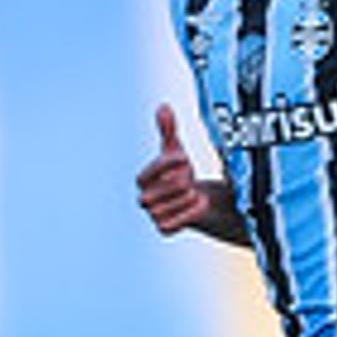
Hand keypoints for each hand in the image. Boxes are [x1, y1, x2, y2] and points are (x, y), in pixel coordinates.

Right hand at [135, 105, 220, 236]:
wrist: (194, 198)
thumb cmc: (181, 172)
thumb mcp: (176, 149)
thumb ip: (168, 129)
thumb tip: (163, 107)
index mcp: (142, 179)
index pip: (153, 170)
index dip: (171, 164)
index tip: (185, 159)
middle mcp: (144, 198)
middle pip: (170, 188)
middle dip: (185, 182)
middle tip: (189, 180)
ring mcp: (154, 215)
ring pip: (178, 203)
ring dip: (190, 197)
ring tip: (192, 193)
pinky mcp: (164, 229)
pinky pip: (180, 222)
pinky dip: (192, 212)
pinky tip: (193, 206)